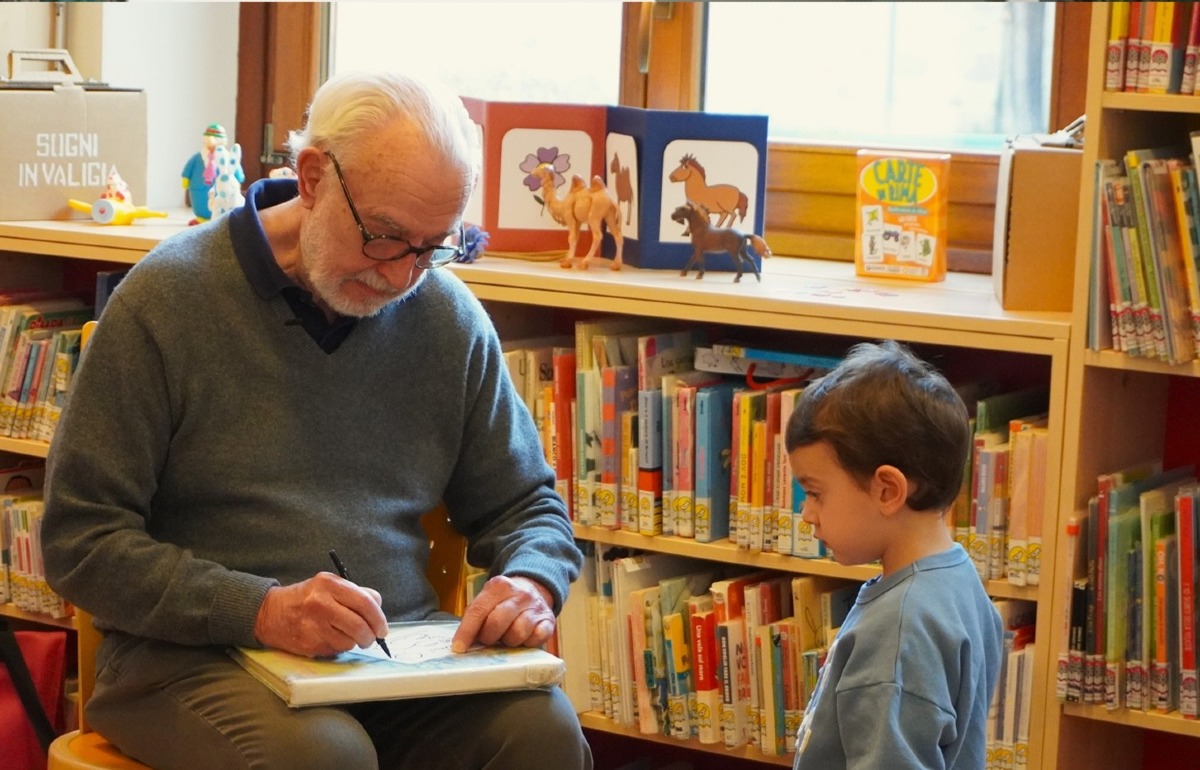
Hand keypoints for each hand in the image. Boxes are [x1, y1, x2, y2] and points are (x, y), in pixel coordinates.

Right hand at [253, 571, 387, 657]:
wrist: (270, 613)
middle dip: (370, 636)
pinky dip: (338, 647)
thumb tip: (378, 610)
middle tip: (372, 638)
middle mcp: (320, 602)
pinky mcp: (308, 643)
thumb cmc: (306, 599)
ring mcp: (313, 624)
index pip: (365, 602)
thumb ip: (355, 593)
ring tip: (344, 634)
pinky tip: (328, 638)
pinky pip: (335, 650)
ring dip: (353, 642)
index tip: (383, 628)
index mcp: (329, 583)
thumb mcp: (328, 585)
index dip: (379, 618)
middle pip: (359, 625)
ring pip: (349, 641)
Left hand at [451, 575, 555, 652]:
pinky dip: (527, 643)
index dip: (467, 631)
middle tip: (488, 639)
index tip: (459, 647)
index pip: (478, 610)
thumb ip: (476, 616)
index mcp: (499, 586)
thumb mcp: (488, 599)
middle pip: (497, 622)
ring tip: (507, 637)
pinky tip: (523, 638)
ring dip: (509, 641)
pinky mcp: (549, 620)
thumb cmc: (505, 601)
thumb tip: (462, 643)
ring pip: (517, 633)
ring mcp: (536, 607)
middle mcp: (520, 594)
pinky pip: (536, 639)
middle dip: (488, 637)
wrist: (534, 588)